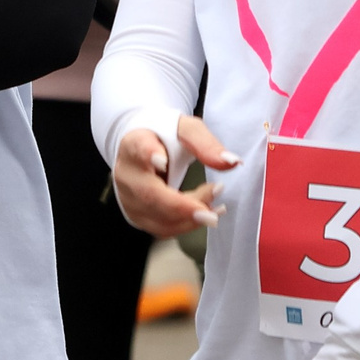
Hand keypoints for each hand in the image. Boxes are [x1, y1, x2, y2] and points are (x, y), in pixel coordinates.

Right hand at [111, 116, 235, 236]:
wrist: (144, 148)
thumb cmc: (165, 138)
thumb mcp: (187, 131)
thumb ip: (206, 144)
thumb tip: (232, 162)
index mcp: (135, 144)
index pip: (138, 149)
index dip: (148, 155)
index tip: (162, 161)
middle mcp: (127, 173)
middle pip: (149, 194)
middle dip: (181, 206)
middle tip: (210, 213)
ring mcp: (129, 198)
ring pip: (157, 216)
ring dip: (190, 218)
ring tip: (215, 208)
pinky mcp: (137, 215)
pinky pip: (162, 228)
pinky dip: (187, 224)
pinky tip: (204, 214)